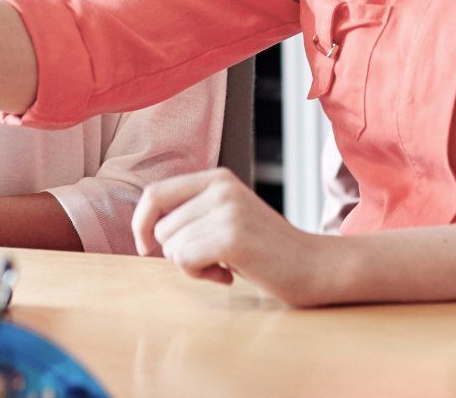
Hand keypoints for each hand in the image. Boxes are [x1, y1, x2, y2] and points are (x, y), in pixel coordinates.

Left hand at [133, 168, 329, 306]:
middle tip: (212, 260)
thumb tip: (143, 227)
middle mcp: (220, 187)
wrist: (315, 266)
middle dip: (176, 252)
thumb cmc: (266, 250)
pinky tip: (228, 276)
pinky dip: (200, 275)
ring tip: (224, 266)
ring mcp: (227, 210)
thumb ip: (193, 213)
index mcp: (217, 178)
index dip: (140, 223)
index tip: (146, 248)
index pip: (154, 193)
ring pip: (171, 246)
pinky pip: (184, 260)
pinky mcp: (231, 237)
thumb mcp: (227, 217)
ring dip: (191, 266)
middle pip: (160, 227)